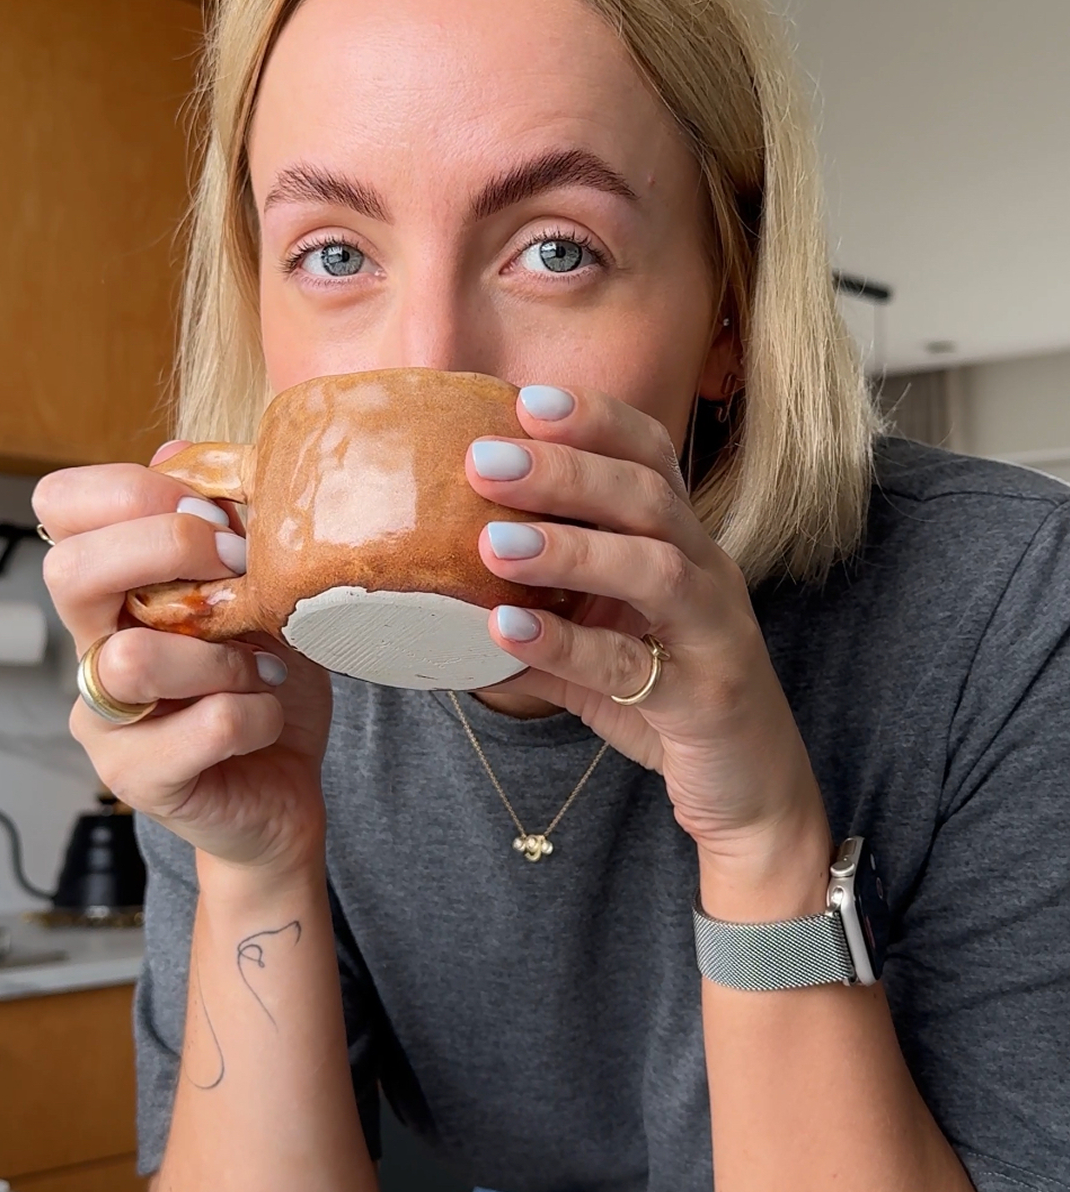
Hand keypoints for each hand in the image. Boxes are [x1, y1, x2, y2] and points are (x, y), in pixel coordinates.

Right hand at [33, 451, 331, 876]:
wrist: (283, 785)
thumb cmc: (266, 680)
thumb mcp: (260, 588)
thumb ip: (225, 527)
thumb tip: (182, 453)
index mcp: (112, 589)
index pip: (61, 508)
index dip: (132, 491)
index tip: (214, 513)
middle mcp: (92, 647)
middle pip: (70, 572)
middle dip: (168, 550)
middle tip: (240, 568)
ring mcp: (106, 720)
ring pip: (133, 659)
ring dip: (223, 655)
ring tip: (261, 669)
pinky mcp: (140, 778)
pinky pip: (207, 724)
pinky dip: (259, 712)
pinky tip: (269, 714)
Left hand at [467, 387, 830, 872]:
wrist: (752, 791)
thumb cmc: (672, 699)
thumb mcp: (604, 640)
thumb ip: (541, 610)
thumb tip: (439, 588)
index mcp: (684, 544)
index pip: (651, 456)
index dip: (596, 420)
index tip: (525, 400)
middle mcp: (707, 574)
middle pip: (647, 496)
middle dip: (566, 469)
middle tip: (484, 460)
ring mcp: (714, 635)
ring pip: (652, 567)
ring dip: (570, 547)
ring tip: (491, 543)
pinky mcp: (705, 701)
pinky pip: (633, 668)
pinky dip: (567, 645)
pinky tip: (506, 632)